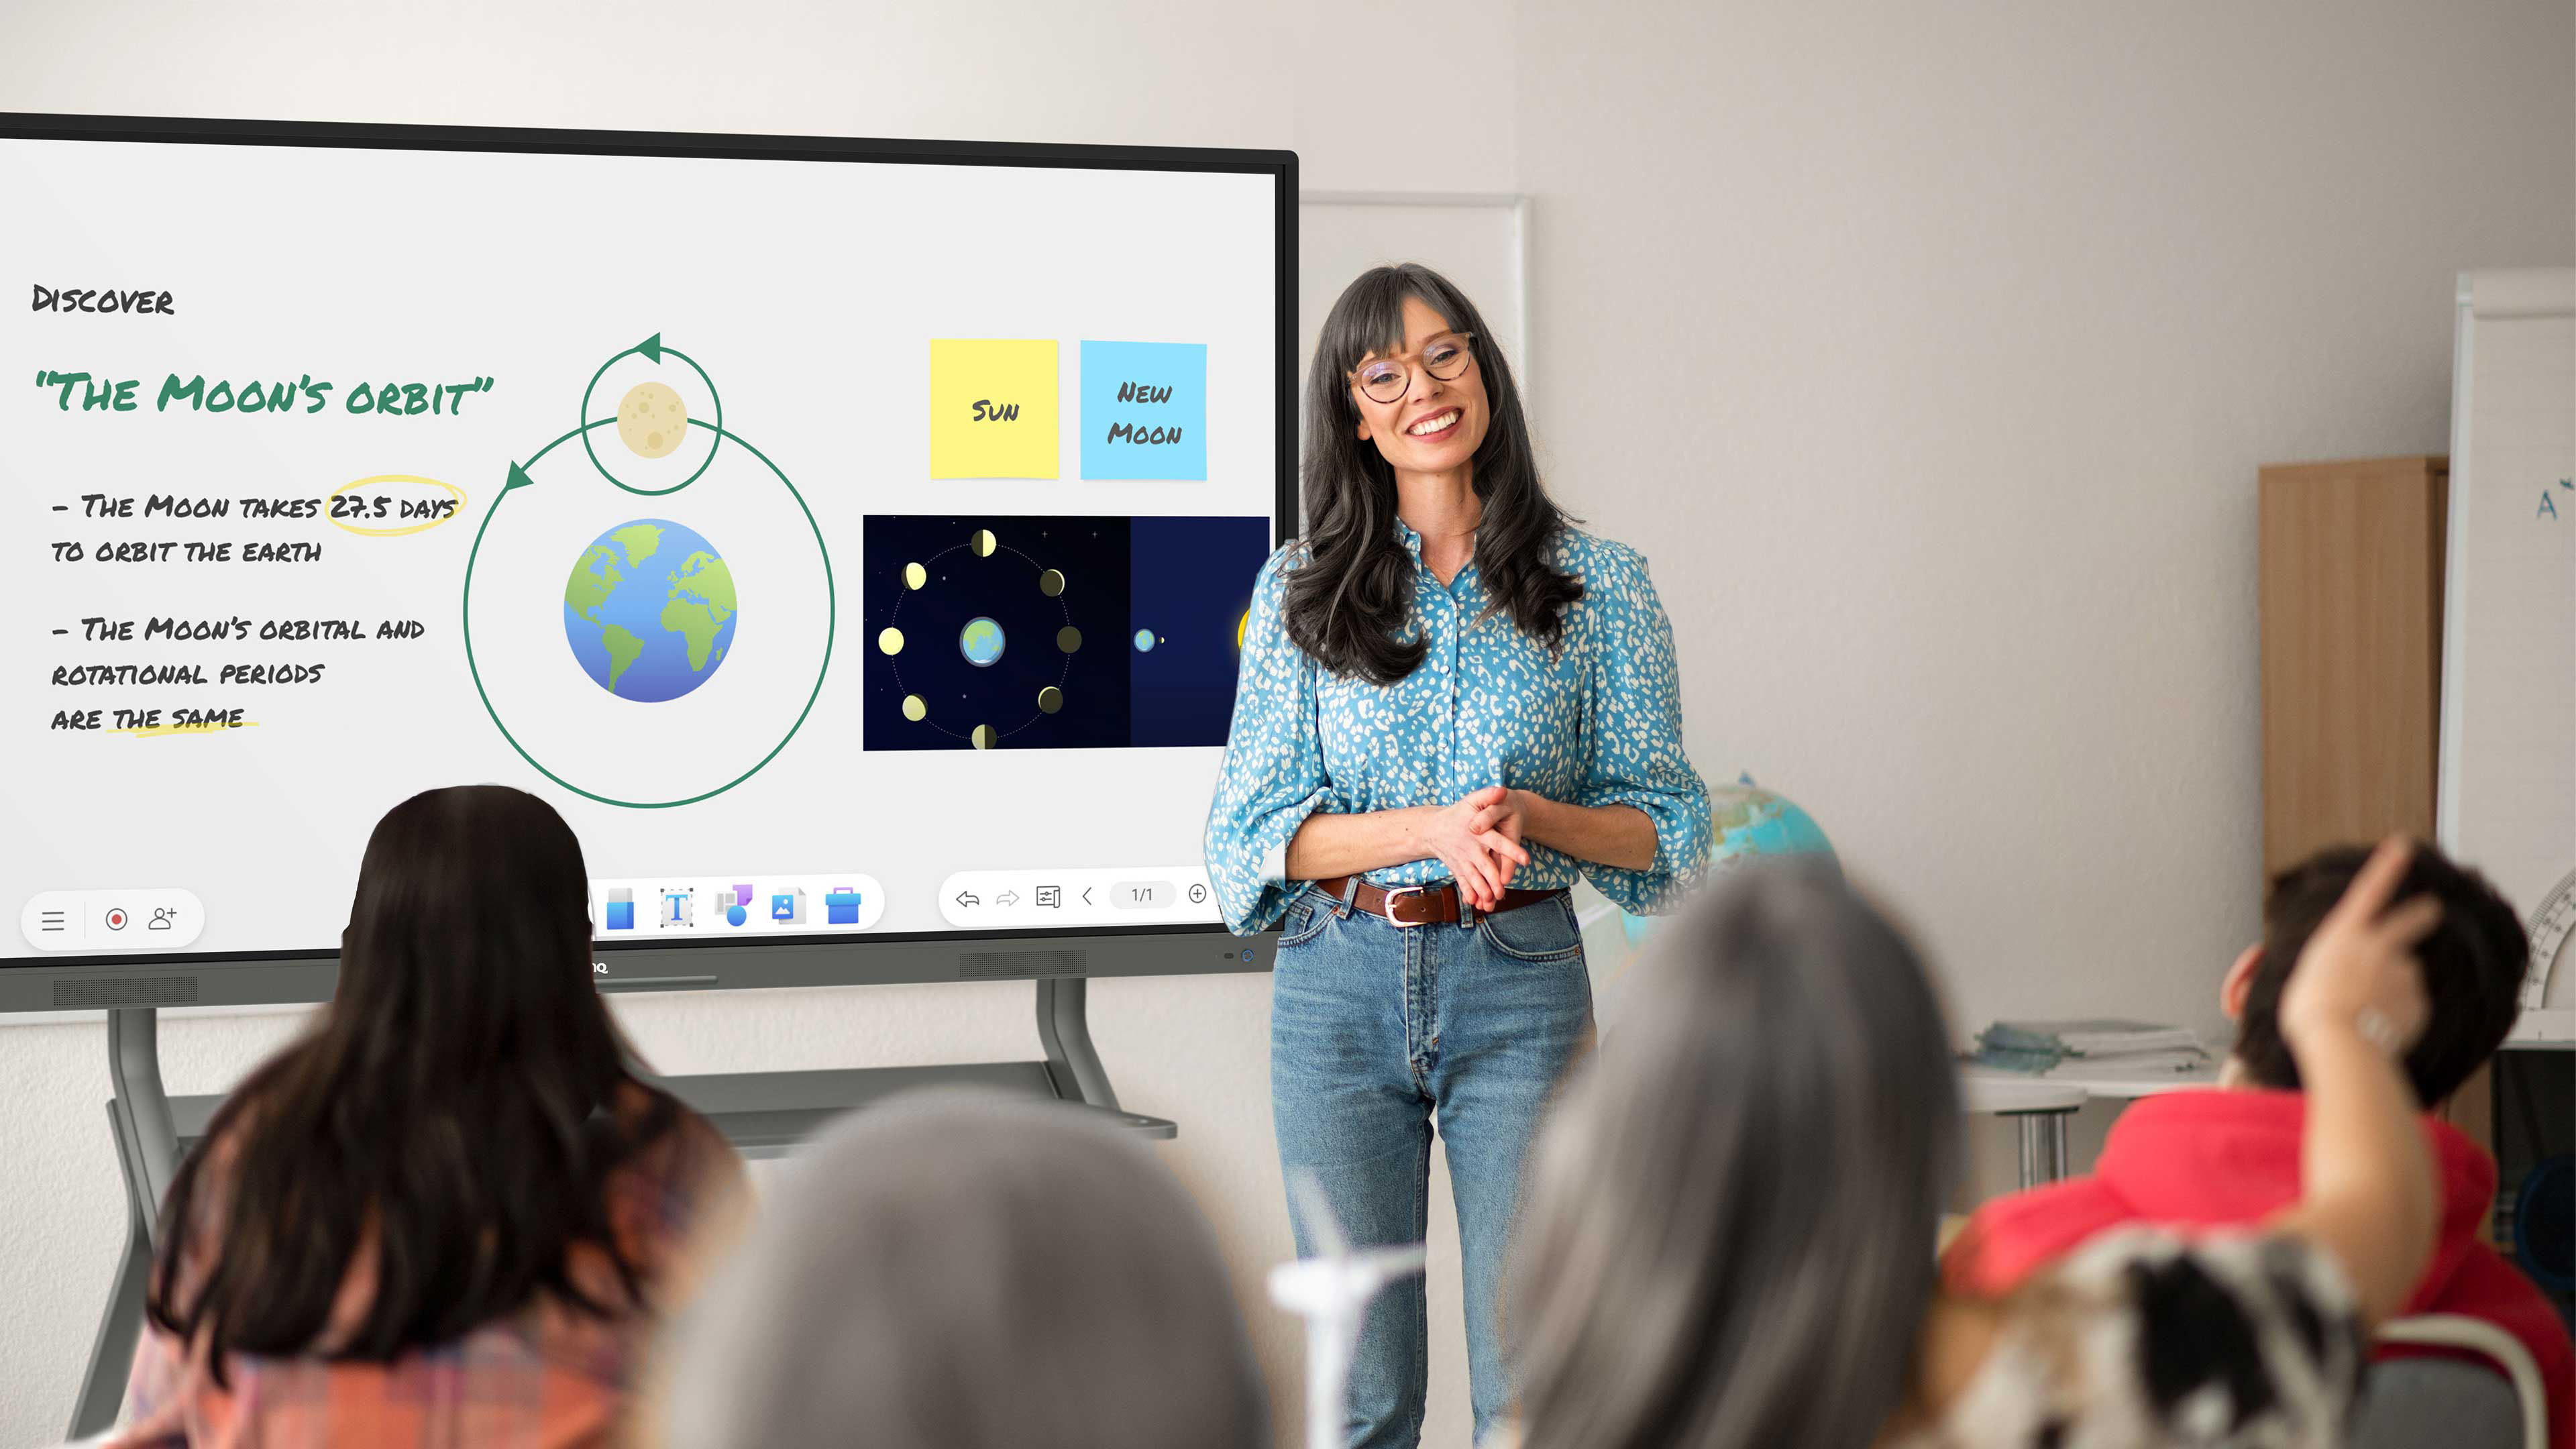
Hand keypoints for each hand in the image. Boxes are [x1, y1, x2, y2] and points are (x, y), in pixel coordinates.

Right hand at [1421, 786, 1530, 910]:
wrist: (1433, 829)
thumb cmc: (1459, 813)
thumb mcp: (1472, 800)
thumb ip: (1488, 795)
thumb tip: (1503, 790)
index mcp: (1480, 833)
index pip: (1498, 842)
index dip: (1512, 851)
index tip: (1526, 860)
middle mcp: (1472, 849)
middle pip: (1485, 866)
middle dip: (1494, 880)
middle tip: (1502, 891)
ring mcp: (1464, 861)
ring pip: (1474, 878)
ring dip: (1482, 890)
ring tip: (1491, 901)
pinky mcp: (1458, 869)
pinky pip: (1463, 883)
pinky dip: (1469, 893)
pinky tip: (1475, 902)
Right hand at [2279, 836, 2438, 1062]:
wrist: (2342, 1043)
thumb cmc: (2312, 1014)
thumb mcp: (2303, 980)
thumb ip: (2329, 967)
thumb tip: (2342, 971)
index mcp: (2344, 934)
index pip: (2370, 890)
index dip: (2387, 865)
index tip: (2403, 845)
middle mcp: (2378, 946)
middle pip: (2412, 919)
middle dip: (2423, 913)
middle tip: (2431, 909)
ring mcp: (2402, 973)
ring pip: (2405, 973)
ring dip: (2395, 984)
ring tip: (2373, 1009)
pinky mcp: (2418, 1001)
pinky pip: (2411, 1005)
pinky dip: (2400, 1013)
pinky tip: (2380, 1026)